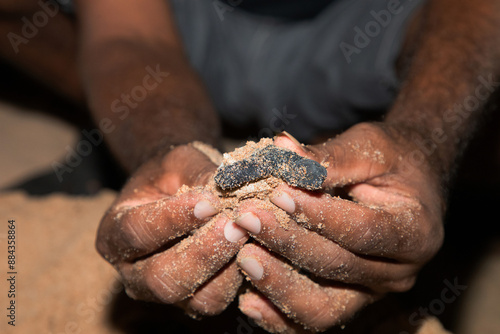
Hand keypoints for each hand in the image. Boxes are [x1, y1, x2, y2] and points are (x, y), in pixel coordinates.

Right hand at [96, 143, 248, 315]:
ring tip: (248, 234)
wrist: (179, 190)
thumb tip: (224, 189)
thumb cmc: (173, 173)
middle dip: (202, 252)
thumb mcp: (179, 161)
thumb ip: (197, 172)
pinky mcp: (193, 299)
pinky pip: (215, 299)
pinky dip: (239, 277)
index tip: (208, 202)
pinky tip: (254, 247)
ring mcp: (162, 291)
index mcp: (114, 233)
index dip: (172, 219)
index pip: (136, 232)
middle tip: (234, 225)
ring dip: (224, 268)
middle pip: (161, 277)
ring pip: (191, 297)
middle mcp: (132, 271)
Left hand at [233, 123, 444, 331]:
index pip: (363, 230)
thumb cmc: (391, 160)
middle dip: (288, 243)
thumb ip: (330, 156)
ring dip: (279, 285)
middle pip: (338, 266)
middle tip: (247, 218)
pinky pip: (313, 319)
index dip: (317, 215)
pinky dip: (280, 315)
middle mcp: (399, 272)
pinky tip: (248, 301)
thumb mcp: (370, 148)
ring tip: (244, 257)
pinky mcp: (349, 300)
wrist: (408, 183)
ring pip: (325, 307)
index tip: (277, 193)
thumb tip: (281, 150)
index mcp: (415, 232)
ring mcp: (373, 292)